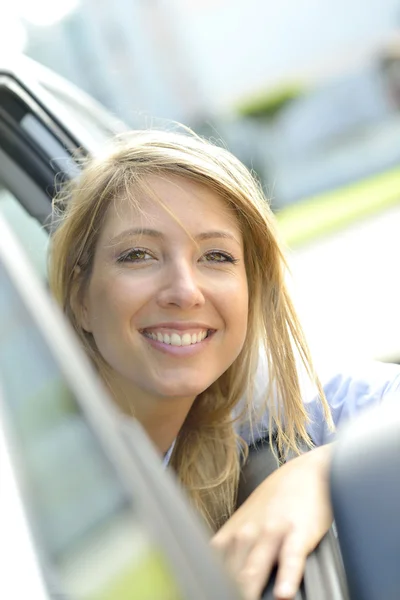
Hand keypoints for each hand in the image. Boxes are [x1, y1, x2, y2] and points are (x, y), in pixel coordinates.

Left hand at [211, 444, 332, 599]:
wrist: (307, 471)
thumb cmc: (277, 500)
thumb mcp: (248, 522)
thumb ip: (235, 550)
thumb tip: (223, 577)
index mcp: (232, 535)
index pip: (212, 568)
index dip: (212, 584)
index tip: (212, 595)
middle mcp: (247, 534)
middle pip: (231, 575)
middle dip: (228, 592)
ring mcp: (272, 533)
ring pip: (254, 569)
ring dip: (247, 591)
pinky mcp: (298, 533)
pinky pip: (291, 558)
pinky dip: (287, 576)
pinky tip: (283, 593)